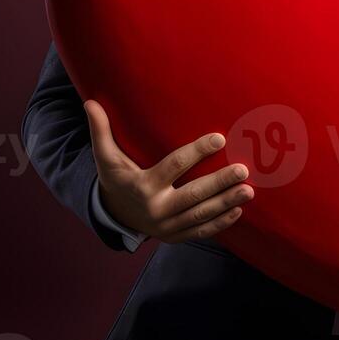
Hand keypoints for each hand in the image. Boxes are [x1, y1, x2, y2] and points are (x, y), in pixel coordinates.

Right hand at [84, 99, 253, 243]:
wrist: (114, 215)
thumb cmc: (116, 178)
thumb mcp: (105, 156)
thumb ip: (101, 130)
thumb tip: (90, 102)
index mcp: (142, 186)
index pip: (174, 166)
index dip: (196, 152)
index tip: (219, 139)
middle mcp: (156, 209)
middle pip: (193, 195)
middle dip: (220, 183)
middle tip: (243, 169)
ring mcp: (167, 226)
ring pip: (201, 215)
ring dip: (226, 203)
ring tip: (249, 190)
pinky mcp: (175, 237)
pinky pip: (201, 232)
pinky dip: (220, 223)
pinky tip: (238, 211)